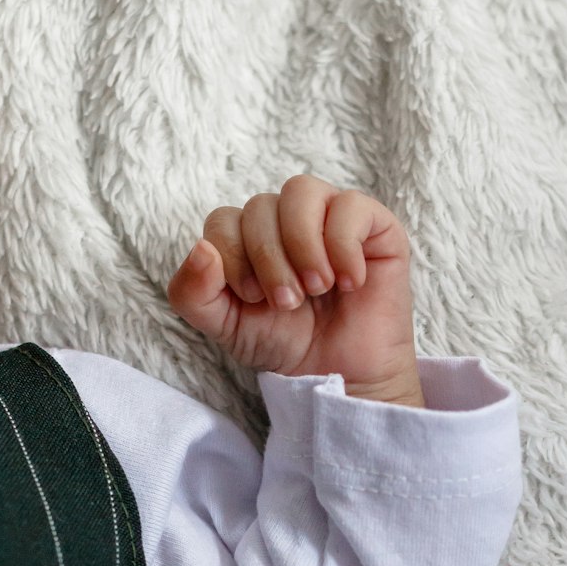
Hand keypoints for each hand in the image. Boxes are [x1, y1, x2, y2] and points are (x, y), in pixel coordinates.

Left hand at [167, 175, 424, 406]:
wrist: (338, 375)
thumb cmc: (285, 343)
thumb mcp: (226, 326)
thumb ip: (193, 293)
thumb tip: (201, 249)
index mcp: (247, 235)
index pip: (223, 219)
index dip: (232, 257)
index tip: (253, 299)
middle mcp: (286, 218)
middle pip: (260, 205)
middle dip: (269, 260)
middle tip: (287, 303)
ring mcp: (329, 216)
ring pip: (301, 190)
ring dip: (302, 245)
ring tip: (316, 288)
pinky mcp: (374, 225)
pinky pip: (350, 206)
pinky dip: (343, 246)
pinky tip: (349, 282)